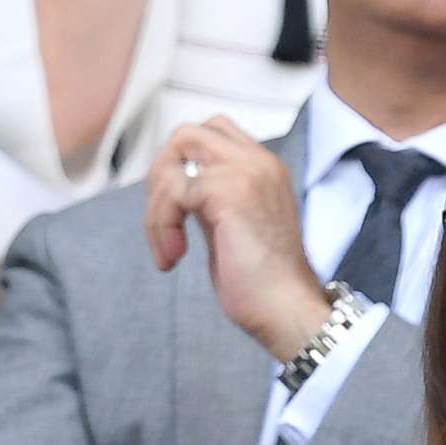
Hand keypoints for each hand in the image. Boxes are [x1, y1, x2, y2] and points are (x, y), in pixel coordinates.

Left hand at [144, 116, 331, 361]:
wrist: (288, 311)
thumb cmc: (265, 285)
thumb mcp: (231, 228)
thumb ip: (209, 201)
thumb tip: (174, 191)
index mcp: (263, 168)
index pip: (211, 133)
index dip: (180, 166)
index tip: (176, 214)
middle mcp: (258, 162)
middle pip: (188, 133)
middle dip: (161, 175)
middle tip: (162, 221)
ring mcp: (246, 171)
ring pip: (175, 156)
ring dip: (157, 206)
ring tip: (167, 248)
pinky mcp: (230, 191)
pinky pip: (173, 190)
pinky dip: (161, 225)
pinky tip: (173, 257)